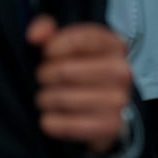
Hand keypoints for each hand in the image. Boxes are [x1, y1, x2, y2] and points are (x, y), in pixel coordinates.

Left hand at [28, 17, 133, 154]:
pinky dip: (52, 122)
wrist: (105, 108)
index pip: (81, 38)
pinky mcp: (110, 125)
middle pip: (65, 71)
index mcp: (114, 45)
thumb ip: (48, 32)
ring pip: (62, 99)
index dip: (55, 46)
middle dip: (46, 76)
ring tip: (48, 98)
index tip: (47, 53)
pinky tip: (51, 118)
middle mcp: (122, 71)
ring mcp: (119, 99)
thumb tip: (36, 36)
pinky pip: (68, 125)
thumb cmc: (83, 72)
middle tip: (46, 80)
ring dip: (46, 100)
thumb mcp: (69, 46)